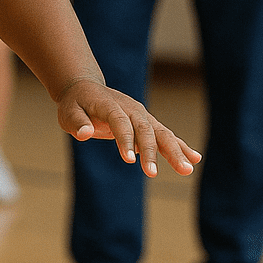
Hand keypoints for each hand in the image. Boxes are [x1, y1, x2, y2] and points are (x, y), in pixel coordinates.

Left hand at [57, 78, 200, 177]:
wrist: (87, 89)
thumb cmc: (75, 103)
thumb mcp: (68, 112)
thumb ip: (77, 122)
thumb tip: (84, 133)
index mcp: (110, 105)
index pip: (120, 121)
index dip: (125, 140)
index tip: (128, 160)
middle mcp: (131, 108)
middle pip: (145, 129)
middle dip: (151, 151)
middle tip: (152, 173)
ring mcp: (141, 115)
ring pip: (161, 133)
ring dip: (175, 151)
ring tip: (187, 170)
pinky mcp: (147, 123)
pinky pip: (165, 136)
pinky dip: (180, 146)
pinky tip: (195, 160)